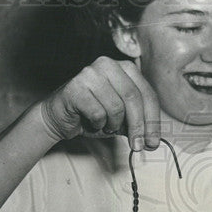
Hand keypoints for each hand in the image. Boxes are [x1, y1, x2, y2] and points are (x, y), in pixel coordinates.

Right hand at [39, 57, 160, 150]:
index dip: (153, 120)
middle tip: (138, 146)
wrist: (59, 118)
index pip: (147, 93)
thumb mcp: (121, 118)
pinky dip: (98, 124)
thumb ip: (138, 122)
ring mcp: (90, 73)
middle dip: (139, 126)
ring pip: (116, 107)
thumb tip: (153, 140)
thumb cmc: (92, 115)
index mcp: (124, 68)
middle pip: (133, 98)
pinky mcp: (76, 87)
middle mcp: (108, 65)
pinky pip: (98, 113)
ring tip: (106, 125)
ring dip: (114, 125)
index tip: (153, 142)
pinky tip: (92, 122)